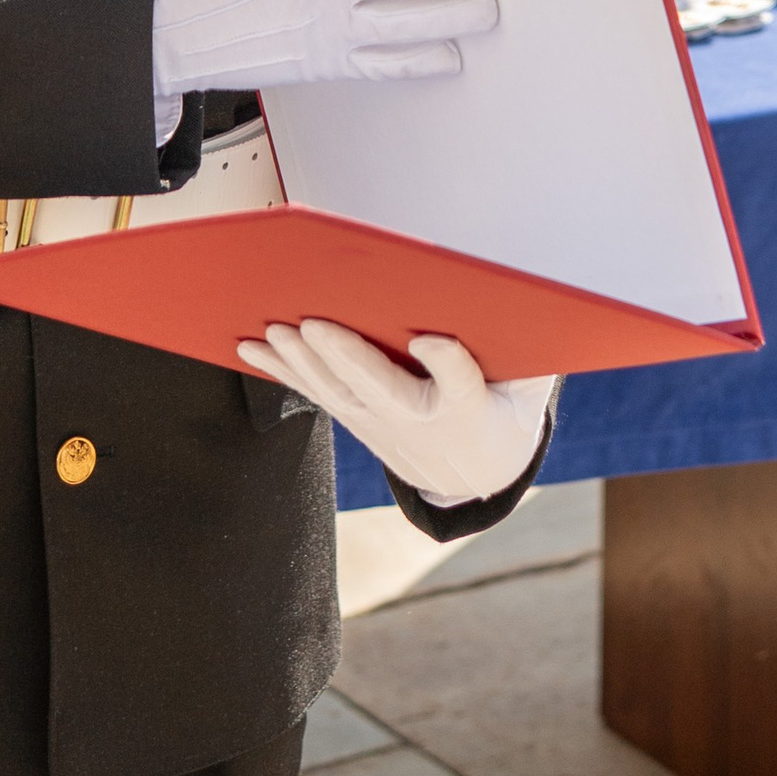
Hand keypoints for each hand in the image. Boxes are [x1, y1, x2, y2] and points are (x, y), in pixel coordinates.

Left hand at [239, 320, 554, 511]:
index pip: (460, 381)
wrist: (474, 476)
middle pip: (377, 385)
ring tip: (272, 331)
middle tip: (311, 324)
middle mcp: (416, 418)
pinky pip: (315, 393)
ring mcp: (379, 422)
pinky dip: (281, 371)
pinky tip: (251, 347)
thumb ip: (523, 357)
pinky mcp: (355, 418)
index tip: (432, 340)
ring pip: (336, 389)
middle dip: (342, 355)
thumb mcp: (525, 390)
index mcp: (467, 405)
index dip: (447, 361)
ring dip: (300, 361)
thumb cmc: (501, 411)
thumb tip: (518, 300)